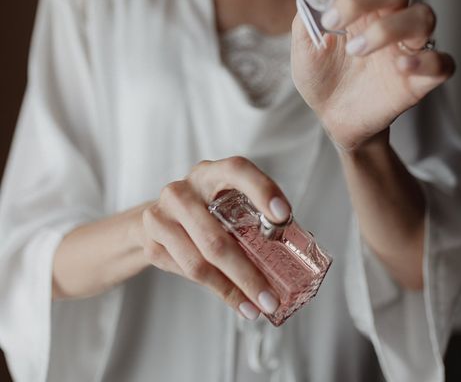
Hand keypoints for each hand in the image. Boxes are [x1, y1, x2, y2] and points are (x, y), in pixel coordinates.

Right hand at [129, 157, 291, 320]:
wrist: (160, 217)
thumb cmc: (207, 210)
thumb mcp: (227, 203)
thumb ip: (252, 216)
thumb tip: (292, 246)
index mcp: (210, 173)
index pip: (237, 170)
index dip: (262, 190)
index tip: (284, 216)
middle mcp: (182, 191)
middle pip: (216, 236)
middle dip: (247, 273)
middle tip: (272, 297)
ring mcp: (161, 216)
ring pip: (199, 262)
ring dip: (233, 290)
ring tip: (258, 307)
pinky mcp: (152, 242)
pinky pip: (187, 273)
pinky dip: (218, 291)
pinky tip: (238, 301)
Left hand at [291, 0, 454, 150]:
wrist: (330, 117)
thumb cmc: (323, 73)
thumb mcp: (306, 34)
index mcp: (371, 0)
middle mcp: (394, 17)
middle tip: (334, 18)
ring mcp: (409, 48)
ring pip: (425, 17)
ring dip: (387, 28)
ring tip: (354, 50)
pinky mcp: (419, 80)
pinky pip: (442, 64)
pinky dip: (426, 61)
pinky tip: (399, 67)